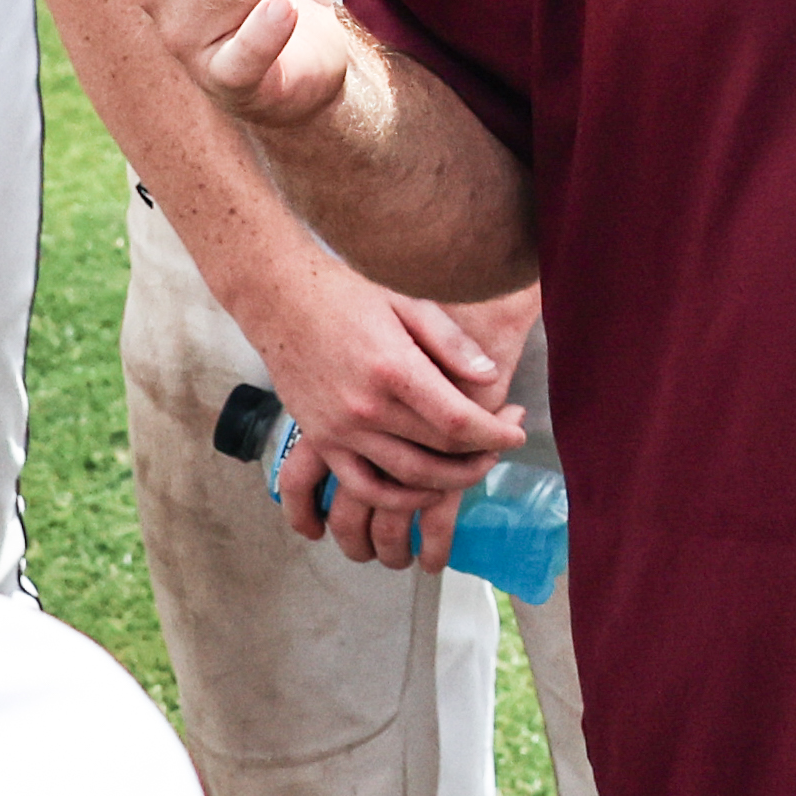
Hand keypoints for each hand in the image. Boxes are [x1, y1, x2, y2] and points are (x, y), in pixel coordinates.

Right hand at [239, 257, 528, 568]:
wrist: (278, 298)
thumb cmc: (346, 294)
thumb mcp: (407, 303)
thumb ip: (451, 344)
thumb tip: (489, 377)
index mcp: (394, 368)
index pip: (457, 421)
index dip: (495, 434)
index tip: (517, 432)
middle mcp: (366, 407)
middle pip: (438, 453)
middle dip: (480, 456)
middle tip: (502, 446)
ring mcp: (340, 429)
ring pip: (405, 479)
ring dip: (447, 483)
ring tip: (472, 469)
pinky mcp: (321, 440)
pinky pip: (362, 487)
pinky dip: (396, 501)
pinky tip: (422, 492)